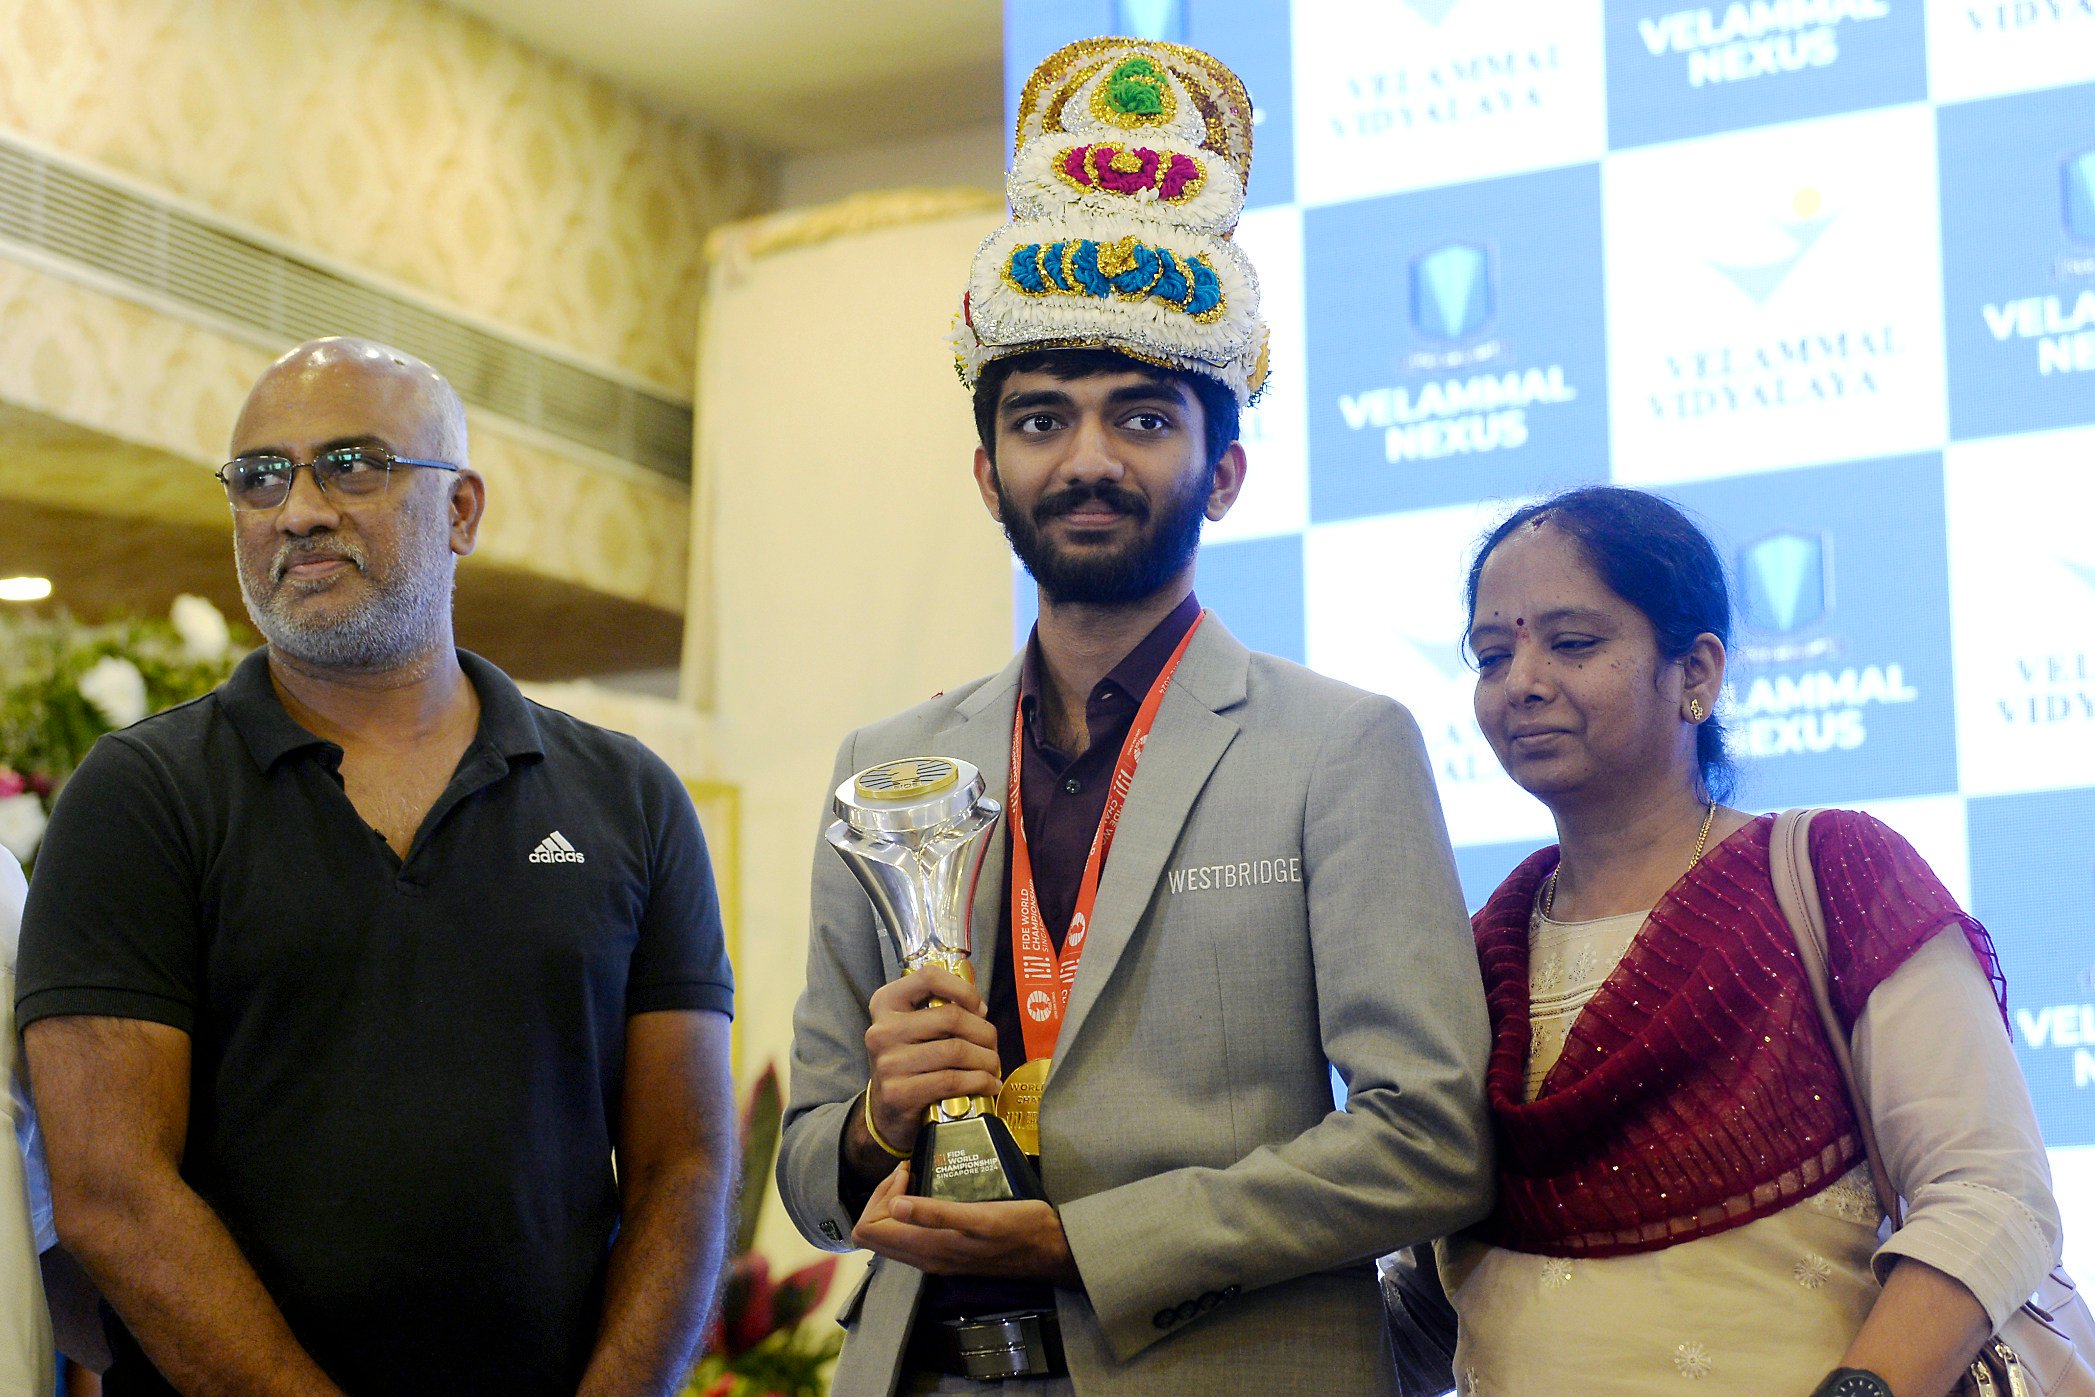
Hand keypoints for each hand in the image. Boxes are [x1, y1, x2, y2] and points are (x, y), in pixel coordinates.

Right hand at [847, 967, 1002, 1175]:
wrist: (886, 1113)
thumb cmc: (909, 1064)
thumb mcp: (914, 1029)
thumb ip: (939, 1011)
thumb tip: (979, 1009)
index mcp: (886, 1004)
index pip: (929, 977)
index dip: (963, 989)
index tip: (980, 1008)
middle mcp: (882, 1030)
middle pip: (951, 1017)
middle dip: (984, 1032)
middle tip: (993, 1046)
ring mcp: (889, 1063)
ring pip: (956, 1050)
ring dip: (986, 1060)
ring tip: (993, 1067)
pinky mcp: (899, 1093)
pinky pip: (953, 1080)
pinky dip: (980, 1082)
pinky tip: (988, 1085)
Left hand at [853, 1164, 1080, 1286]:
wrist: (1052, 1250)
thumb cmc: (1021, 1229)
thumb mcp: (980, 1218)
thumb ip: (937, 1214)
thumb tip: (897, 1205)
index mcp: (926, 1250)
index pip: (869, 1230)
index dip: (879, 1197)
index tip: (907, 1173)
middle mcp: (925, 1258)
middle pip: (874, 1232)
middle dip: (883, 1197)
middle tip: (911, 1172)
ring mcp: (937, 1257)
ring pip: (891, 1234)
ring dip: (896, 1202)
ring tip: (920, 1177)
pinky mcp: (950, 1252)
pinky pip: (912, 1234)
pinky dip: (911, 1211)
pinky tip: (932, 1191)